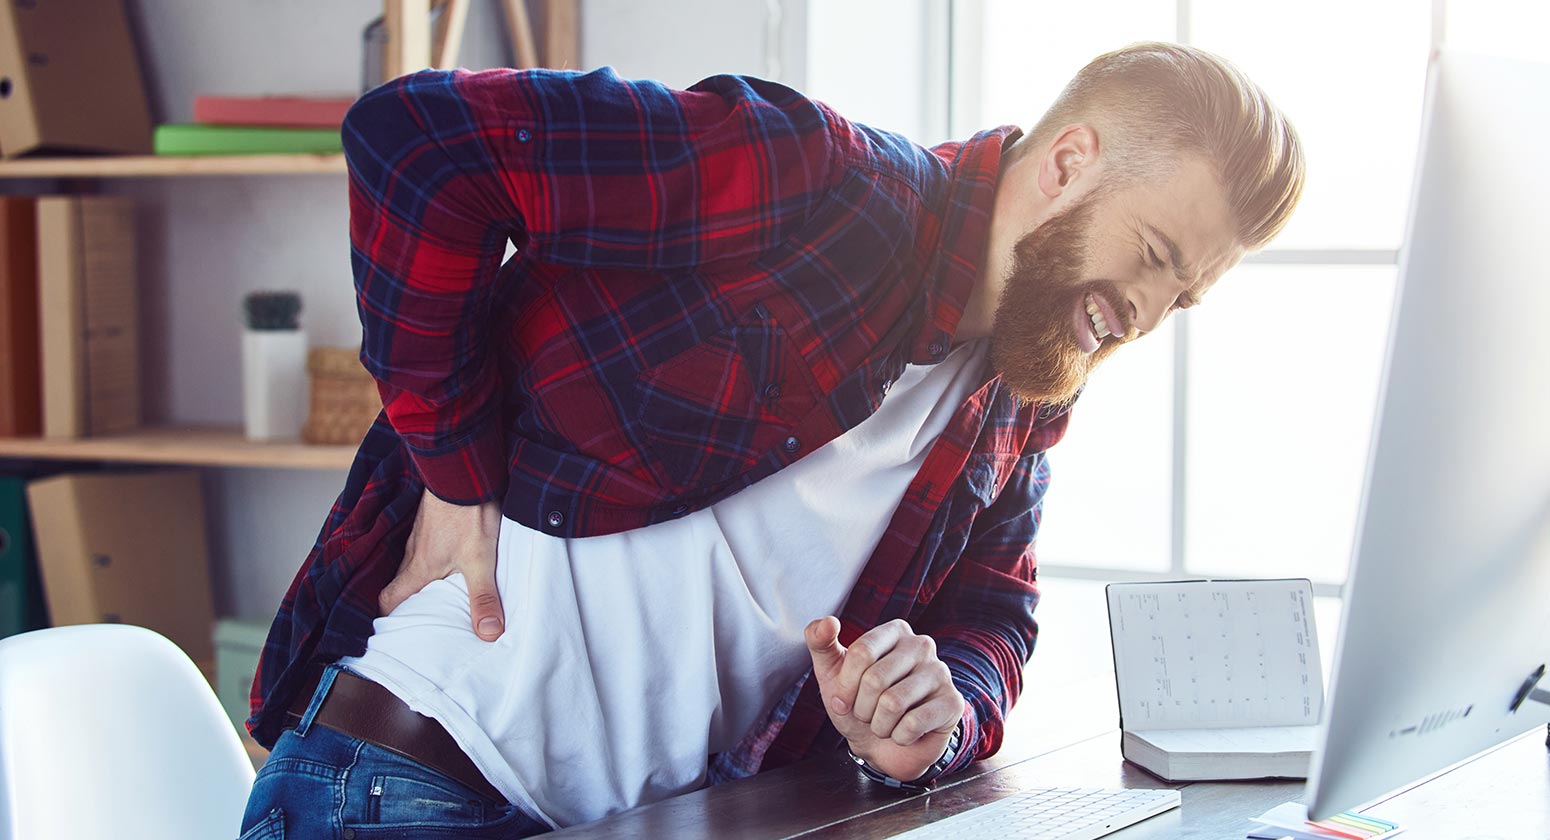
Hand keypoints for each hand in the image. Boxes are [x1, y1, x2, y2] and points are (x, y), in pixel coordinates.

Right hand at [379, 486, 504, 639]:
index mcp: (418, 567)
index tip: (396, 630)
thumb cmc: (468, 514)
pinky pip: (424, 544)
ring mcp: (420, 533)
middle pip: (400, 582)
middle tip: (421, 617)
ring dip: (420, 578)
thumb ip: (484, 597)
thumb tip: (489, 634)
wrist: (463, 470)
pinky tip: (449, 558)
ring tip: (438, 593)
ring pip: (411, 562)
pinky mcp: (431, 519)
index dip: (388, 616)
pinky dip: (431, 557)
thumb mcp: (481, 560)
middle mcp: (412, 551)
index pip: (388, 598)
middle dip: (407, 601)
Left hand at [804, 616, 963, 782]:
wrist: (884, 746)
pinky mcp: (952, 702)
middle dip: (862, 708)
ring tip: (885, 723)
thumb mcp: (832, 673)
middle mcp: (922, 645)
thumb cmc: (859, 704)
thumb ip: (820, 642)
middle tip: (868, 713)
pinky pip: (913, 723)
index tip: (843, 700)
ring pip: (893, 703)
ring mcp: (941, 672)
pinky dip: (899, 736)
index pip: (862, 652)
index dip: (845, 686)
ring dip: (879, 725)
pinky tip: (905, 732)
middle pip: (875, 679)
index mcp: (895, 631)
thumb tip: (827, 621)